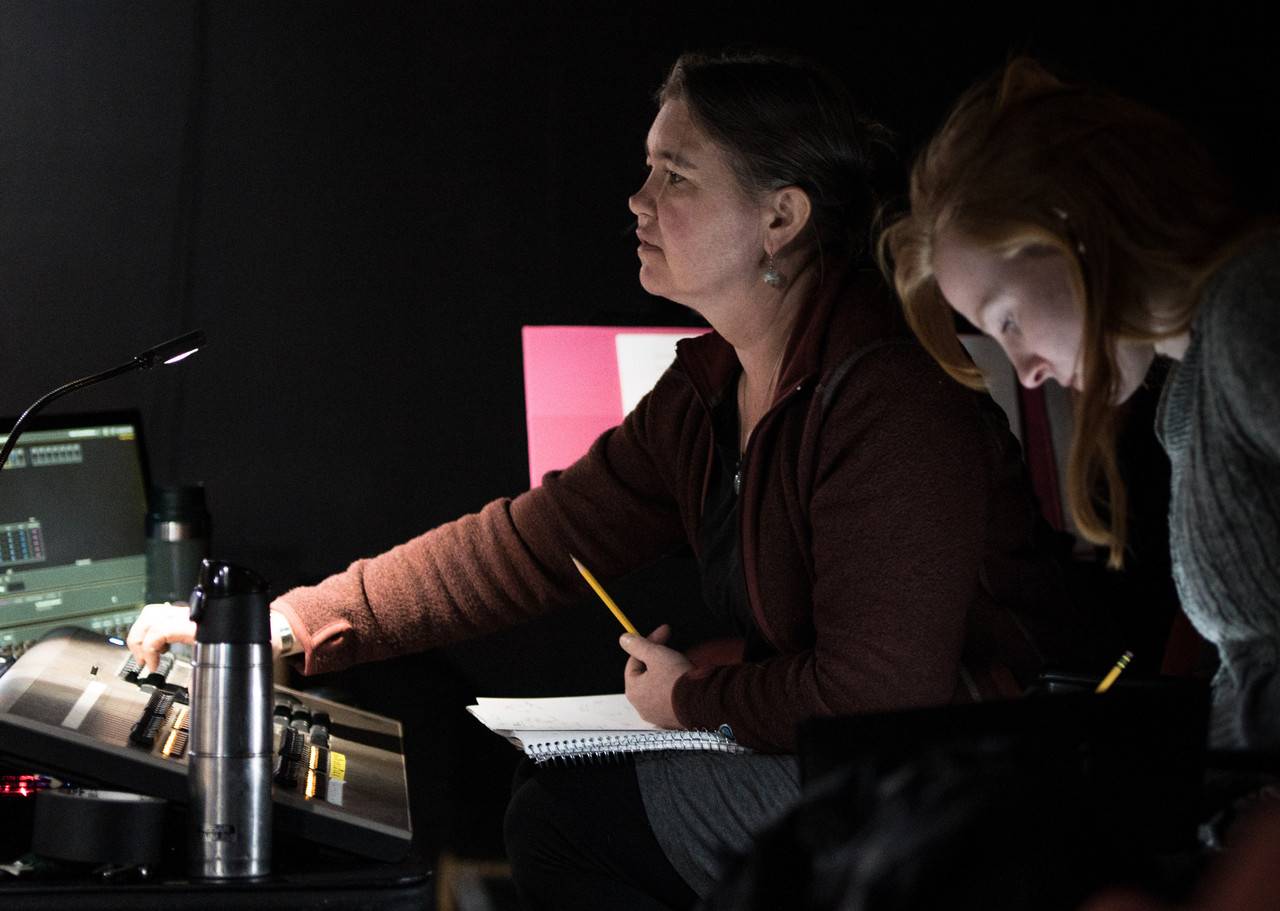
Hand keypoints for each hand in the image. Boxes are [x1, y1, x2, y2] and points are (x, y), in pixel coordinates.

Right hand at [127, 602, 290, 670]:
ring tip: (149, 654)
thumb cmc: (259, 641)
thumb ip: (212, 676)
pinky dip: (153, 630)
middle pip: (151, 615)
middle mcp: (193, 615)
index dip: (149, 648)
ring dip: (143, 633)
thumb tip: (196, 692)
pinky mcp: (192, 615)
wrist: (274, 628)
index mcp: (200, 626)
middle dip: (138, 639)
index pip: (162, 629)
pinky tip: (162, 647)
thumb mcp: (235, 661)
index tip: (152, 666)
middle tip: (143, 661)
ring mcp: (191, 613)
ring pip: (154, 612)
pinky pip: (163, 616)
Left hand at [620, 624, 690, 728]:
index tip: (661, 633)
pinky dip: (675, 689)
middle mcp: (642, 707)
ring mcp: (658, 716)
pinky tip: (684, 682)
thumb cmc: (677, 681)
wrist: (702, 702)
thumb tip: (625, 639)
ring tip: (680, 666)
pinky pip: (670, 700)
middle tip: (671, 650)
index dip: (647, 644)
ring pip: (658, 687)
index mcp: (634, 691)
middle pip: (646, 675)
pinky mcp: (673, 720)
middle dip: (657, 660)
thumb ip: (638, 645)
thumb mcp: (656, 655)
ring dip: (667, 674)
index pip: (635, 661)